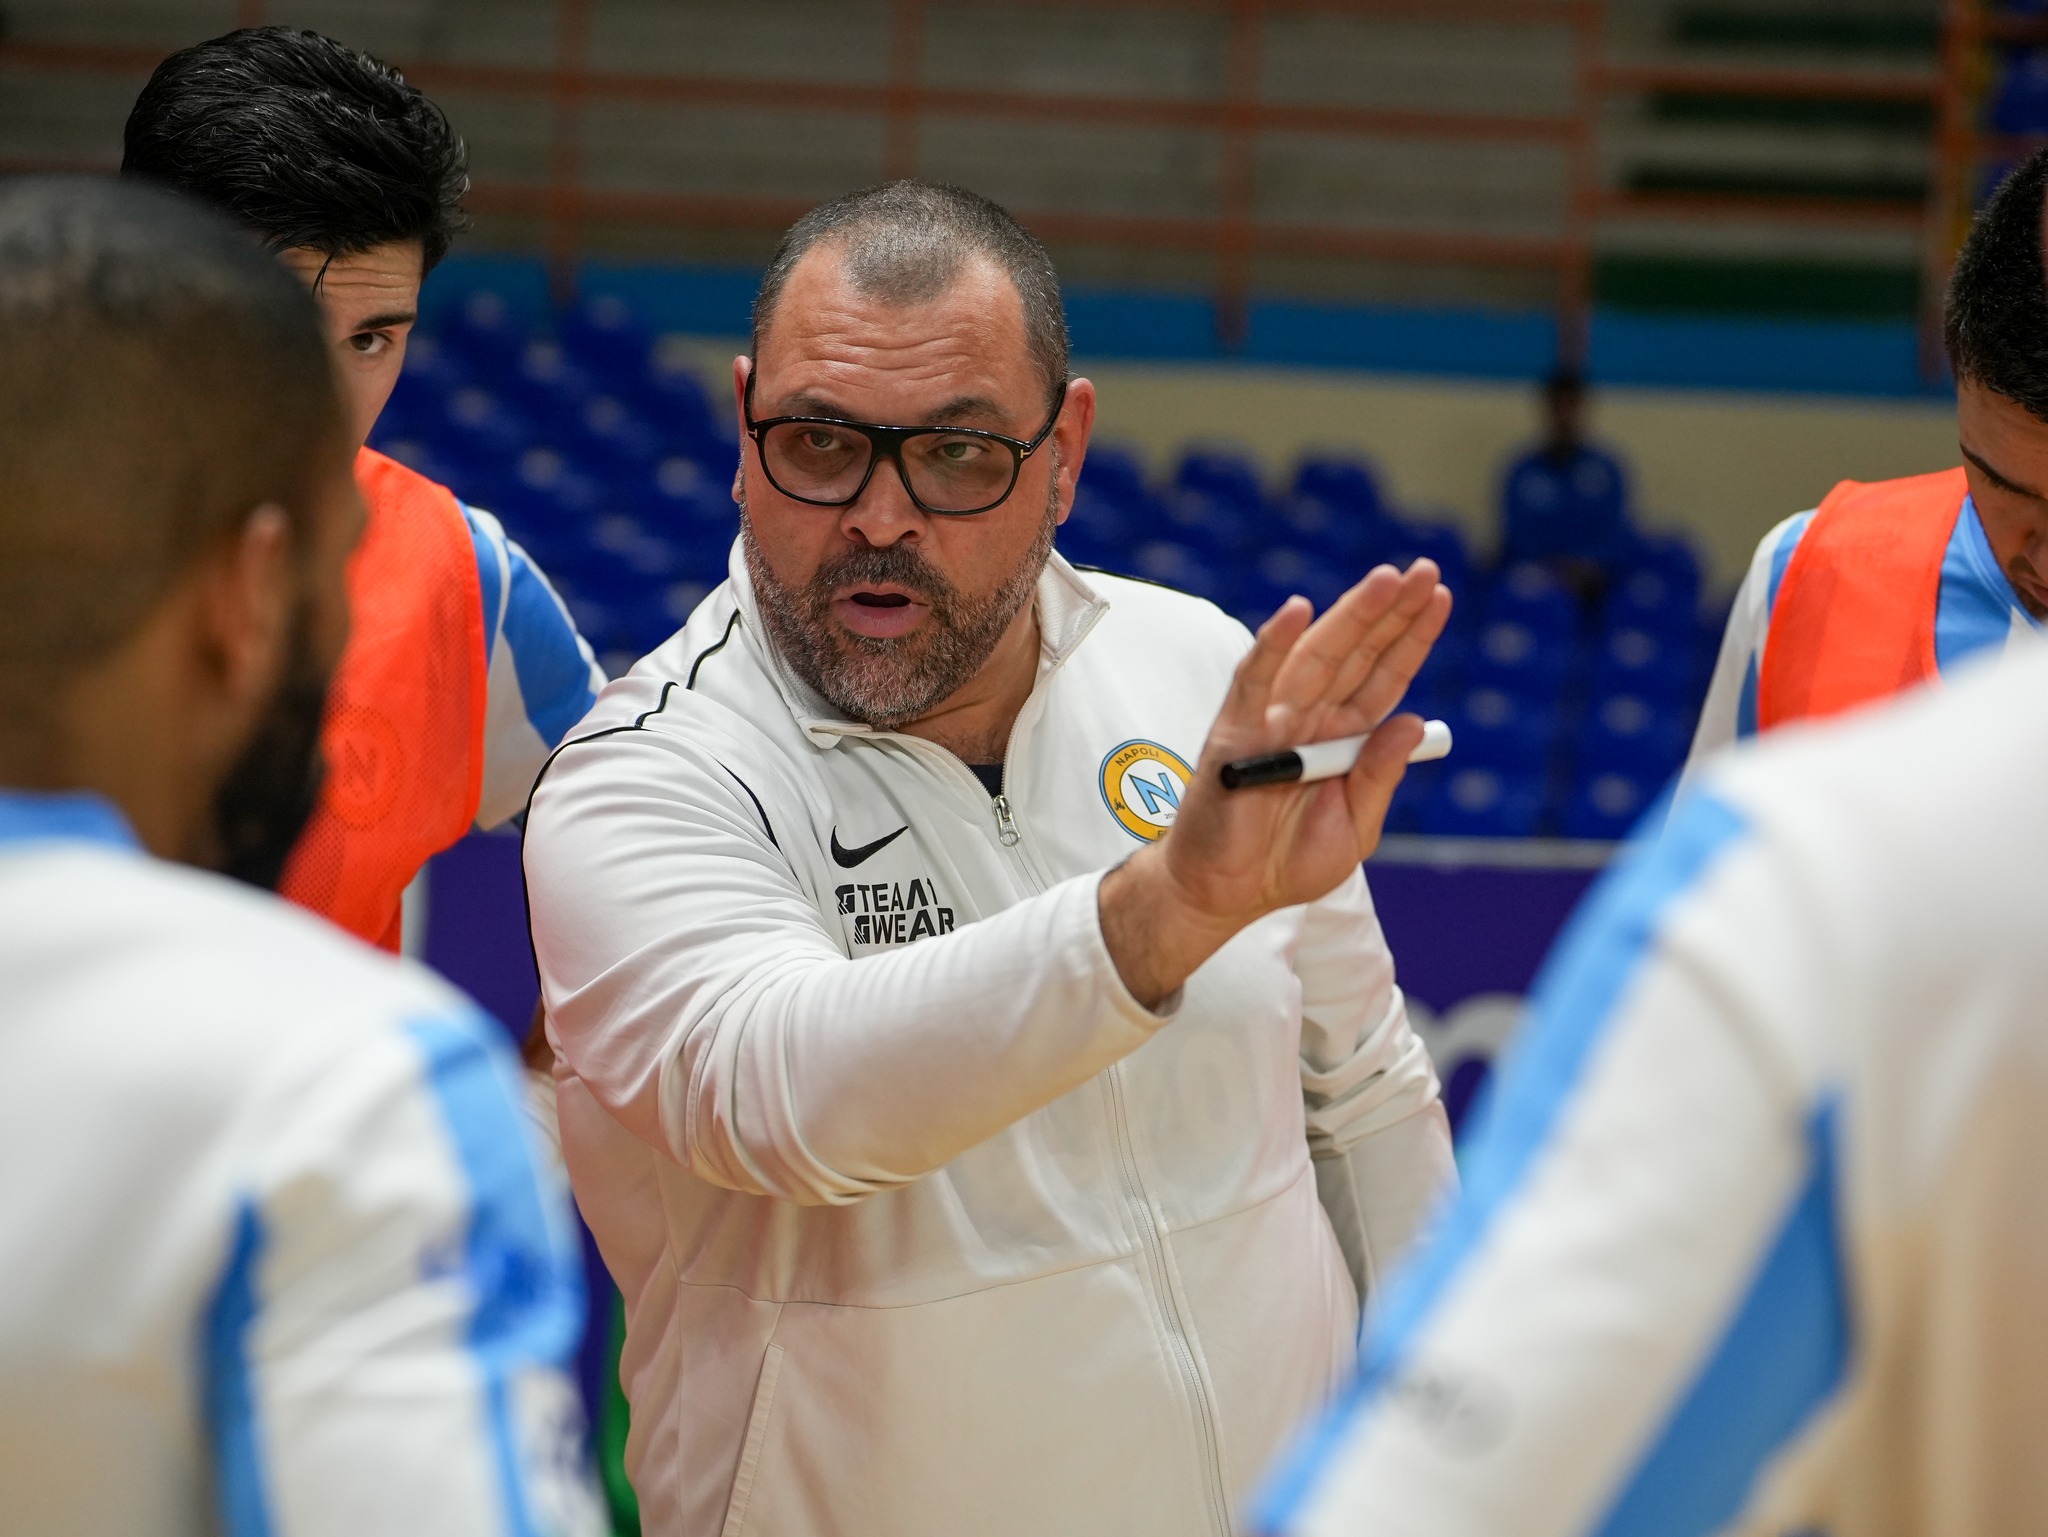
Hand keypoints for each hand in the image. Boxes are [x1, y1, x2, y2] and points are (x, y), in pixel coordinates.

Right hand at [1099, 561, 1450, 1007]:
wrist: (1227, 894)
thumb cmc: (1286, 863)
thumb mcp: (1355, 827)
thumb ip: (1380, 776)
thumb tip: (1410, 719)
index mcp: (1345, 738)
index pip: (1385, 675)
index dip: (1412, 636)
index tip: (1442, 596)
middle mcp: (1312, 718)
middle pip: (1358, 653)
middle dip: (1391, 611)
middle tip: (1425, 570)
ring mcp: (1273, 721)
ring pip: (1317, 656)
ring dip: (1351, 616)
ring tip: (1387, 581)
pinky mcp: (1235, 733)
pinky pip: (1254, 681)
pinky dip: (1272, 645)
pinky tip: (1296, 612)